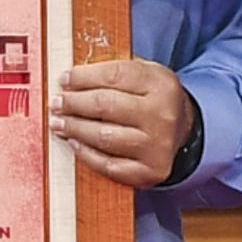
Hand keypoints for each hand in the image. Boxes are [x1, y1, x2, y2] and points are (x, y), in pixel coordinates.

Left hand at [50, 55, 195, 187]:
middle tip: (56, 103)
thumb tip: (70, 78)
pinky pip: (109, 164)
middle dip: (73, 103)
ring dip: (75, 128)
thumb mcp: (145, 74)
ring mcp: (157, 145)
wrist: (184, 131)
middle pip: (105, 106)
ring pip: (104, 136)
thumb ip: (114, 71)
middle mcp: (162, 115)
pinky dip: (86, 154)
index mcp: (161, 84)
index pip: (113, 75)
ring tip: (59, 123)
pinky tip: (74, 143)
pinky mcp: (150, 170)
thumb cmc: (154, 99)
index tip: (63, 80)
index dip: (82, 77)